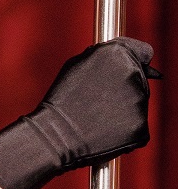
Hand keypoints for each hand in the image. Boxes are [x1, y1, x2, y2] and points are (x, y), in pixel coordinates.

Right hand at [0, 36, 156, 188]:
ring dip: (121, 114)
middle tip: (94, 107)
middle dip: (123, 91)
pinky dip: (122, 136)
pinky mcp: (139, 132)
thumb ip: (103, 57)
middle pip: (140, 80)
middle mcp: (133, 76)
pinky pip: (136, 132)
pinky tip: (99, 137)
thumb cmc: (55, 104)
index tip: (125, 71)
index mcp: (117, 55)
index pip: (140, 52)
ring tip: (92, 123)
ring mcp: (138, 105)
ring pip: (136, 107)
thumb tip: (129, 50)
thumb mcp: (77, 68)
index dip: (133, 62)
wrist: (48, 138)